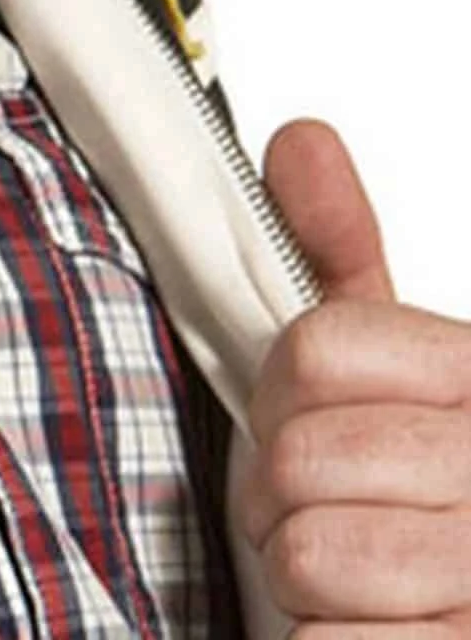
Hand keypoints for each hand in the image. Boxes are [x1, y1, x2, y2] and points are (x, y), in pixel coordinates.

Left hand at [238, 119, 470, 630]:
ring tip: (357, 590)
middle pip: (301, 457)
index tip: (304, 425)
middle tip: (325, 518)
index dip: (277, 396)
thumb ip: (343, 259)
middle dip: (280, 500)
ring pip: (311, 557)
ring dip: (307, 590)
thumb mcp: (397, 376)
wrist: (466, 620)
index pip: (316, 350)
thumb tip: (300, 138)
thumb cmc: (424, 511)